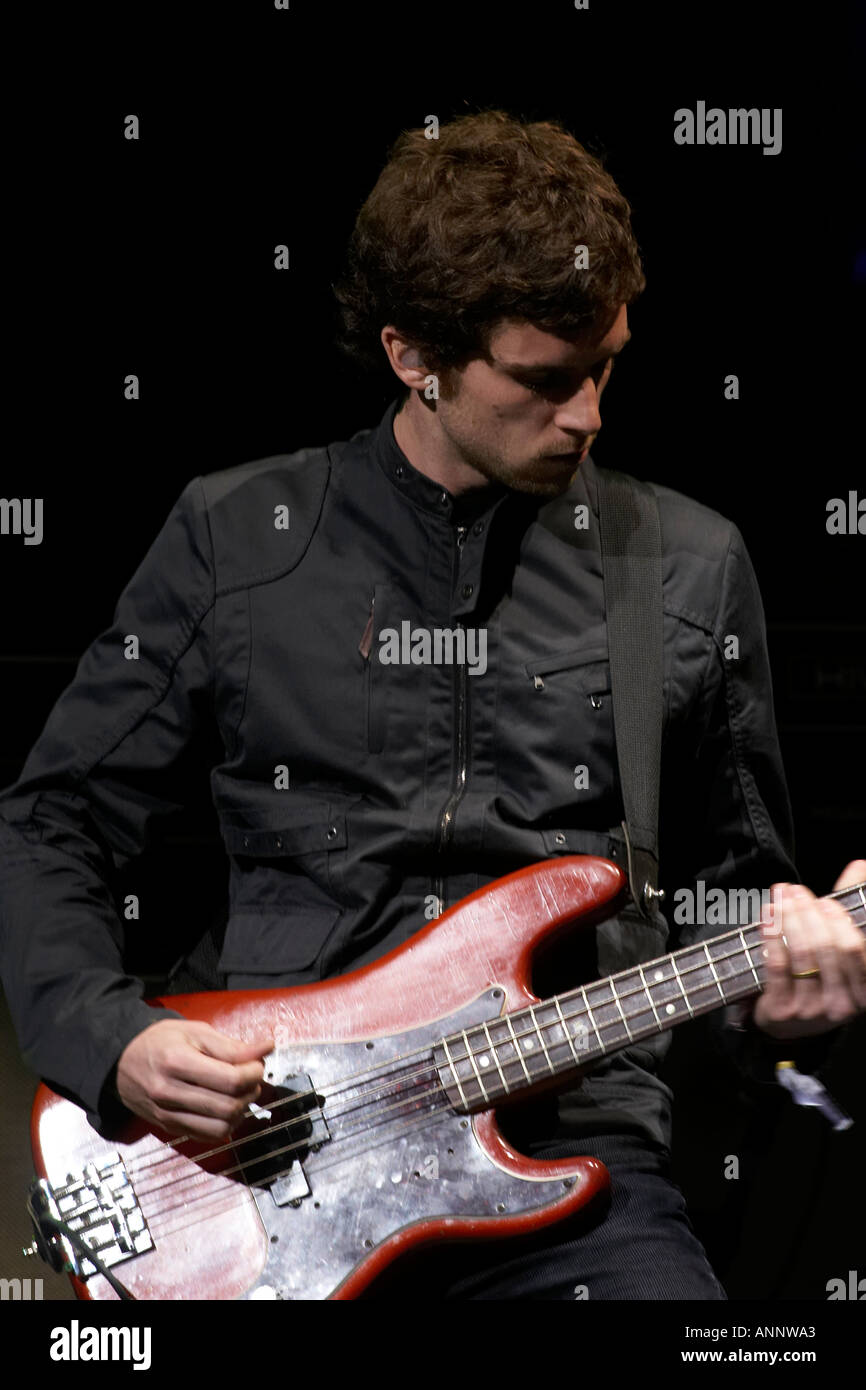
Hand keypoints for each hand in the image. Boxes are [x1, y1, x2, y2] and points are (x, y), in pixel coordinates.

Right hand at [115, 1019, 273, 1140]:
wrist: (121, 1062)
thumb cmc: (159, 1042)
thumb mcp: (194, 1031)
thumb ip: (230, 1045)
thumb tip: (264, 1049)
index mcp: (177, 1062)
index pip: (230, 1079)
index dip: (253, 1072)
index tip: (256, 1062)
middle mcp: (170, 1092)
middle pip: (228, 1106)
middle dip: (250, 1091)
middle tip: (251, 1077)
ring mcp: (168, 1114)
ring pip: (221, 1127)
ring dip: (241, 1110)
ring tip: (240, 1092)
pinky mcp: (169, 1128)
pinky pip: (208, 1136)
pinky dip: (226, 1124)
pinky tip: (226, 1106)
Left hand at [751, 859, 865, 1039]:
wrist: (789, 1022)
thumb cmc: (820, 974)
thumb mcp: (840, 943)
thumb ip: (851, 905)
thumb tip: (860, 865)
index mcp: (864, 990)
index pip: (855, 950)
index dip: (839, 921)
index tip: (823, 900)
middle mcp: (842, 1004)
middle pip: (827, 948)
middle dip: (808, 913)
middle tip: (795, 891)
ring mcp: (812, 1009)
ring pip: (801, 954)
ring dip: (789, 918)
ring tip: (781, 896)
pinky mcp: (783, 1010)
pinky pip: (777, 965)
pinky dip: (771, 934)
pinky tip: (767, 914)